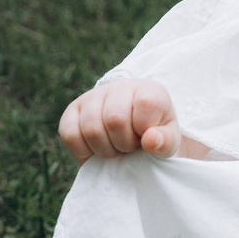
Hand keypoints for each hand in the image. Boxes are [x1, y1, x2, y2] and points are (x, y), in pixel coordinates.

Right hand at [58, 78, 181, 162]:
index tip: (147, 137)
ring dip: (105, 149)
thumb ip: (166, 142)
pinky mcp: (72, 111)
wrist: (131, 139)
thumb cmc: (153, 137)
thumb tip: (150, 140)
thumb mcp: (168, 141)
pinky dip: (84, 150)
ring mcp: (92, 97)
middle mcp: (118, 87)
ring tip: (115, 147)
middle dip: (124, 143)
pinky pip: (70, 134)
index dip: (145, 130)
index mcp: (148, 90)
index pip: (145, 104)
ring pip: (91, 129)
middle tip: (130, 146)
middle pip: (115, 119)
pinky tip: (97, 148)